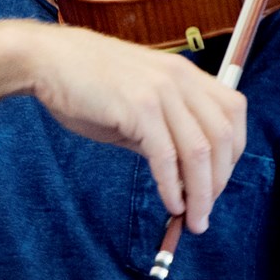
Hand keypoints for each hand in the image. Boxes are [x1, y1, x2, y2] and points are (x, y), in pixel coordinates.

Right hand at [20, 23, 246, 234]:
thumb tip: (181, 173)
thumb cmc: (86, 82)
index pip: (232, 112)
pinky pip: (166, 156)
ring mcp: (160, 91)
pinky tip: (171, 203)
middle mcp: (179, 78)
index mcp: (184, 73)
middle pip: (222, 136)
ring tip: (194, 218)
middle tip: (207, 210)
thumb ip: (162, 131)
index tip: (217, 180)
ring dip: (201, 192)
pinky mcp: (138, 108)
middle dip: (219, 180)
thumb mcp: (136, 102)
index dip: (233, 152)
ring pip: (199, 150)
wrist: (46, 60)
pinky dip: (173, 186)